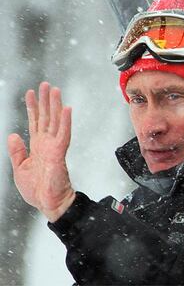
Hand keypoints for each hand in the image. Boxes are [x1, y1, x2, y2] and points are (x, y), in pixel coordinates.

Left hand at [7, 82, 75, 221]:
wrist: (48, 203)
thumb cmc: (37, 189)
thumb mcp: (20, 168)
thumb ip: (17, 151)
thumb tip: (13, 134)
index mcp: (37, 146)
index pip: (35, 122)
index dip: (33, 107)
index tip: (31, 93)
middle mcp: (47, 143)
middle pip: (46, 117)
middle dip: (45, 100)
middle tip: (45, 84)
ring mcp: (54, 147)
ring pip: (55, 121)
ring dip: (55, 105)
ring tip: (55, 90)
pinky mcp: (60, 153)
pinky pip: (63, 134)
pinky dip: (66, 121)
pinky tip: (66, 109)